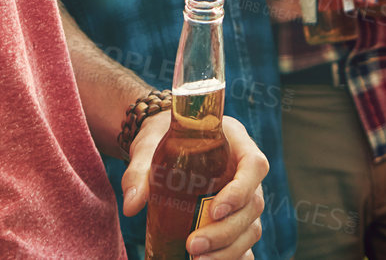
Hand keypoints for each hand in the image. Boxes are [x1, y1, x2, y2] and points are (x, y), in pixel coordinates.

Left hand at [124, 112, 267, 258]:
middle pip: (252, 205)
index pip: (254, 166)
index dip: (241, 190)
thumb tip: (132, 205)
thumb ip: (139, 170)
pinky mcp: (236, 217)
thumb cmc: (162, 137)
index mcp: (235, 142)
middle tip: (193, 245)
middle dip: (226, 231)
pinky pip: (245, 242)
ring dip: (228, 249)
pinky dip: (234, 257)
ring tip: (196, 258)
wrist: (164, 142)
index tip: (215, 210)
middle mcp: (245, 171)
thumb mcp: (149, 145)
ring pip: (251, 228)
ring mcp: (245, 197)